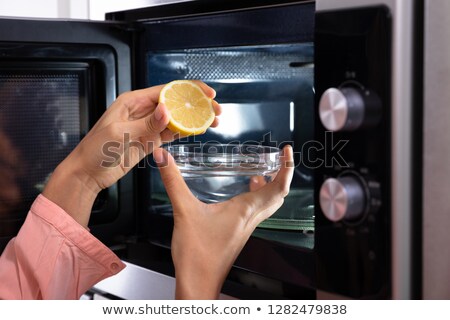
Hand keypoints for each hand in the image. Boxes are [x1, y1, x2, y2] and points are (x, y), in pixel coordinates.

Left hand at [43, 82, 220, 226]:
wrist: (88, 174)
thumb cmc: (95, 151)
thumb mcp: (120, 134)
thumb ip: (146, 124)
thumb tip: (168, 111)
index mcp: (133, 101)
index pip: (167, 91)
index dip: (189, 90)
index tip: (207, 93)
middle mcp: (143, 111)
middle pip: (176, 103)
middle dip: (197, 104)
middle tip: (216, 109)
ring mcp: (147, 126)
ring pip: (177, 118)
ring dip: (195, 118)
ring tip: (214, 121)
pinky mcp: (150, 141)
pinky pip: (171, 133)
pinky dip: (186, 131)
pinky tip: (199, 130)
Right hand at [153, 145, 293, 298]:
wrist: (198, 283)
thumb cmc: (197, 255)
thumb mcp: (184, 211)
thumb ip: (173, 182)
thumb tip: (163, 157)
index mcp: (246, 211)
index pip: (279, 187)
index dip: (287, 167)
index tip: (287, 151)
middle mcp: (251, 219)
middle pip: (278, 195)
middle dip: (283, 174)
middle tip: (278, 159)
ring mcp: (246, 227)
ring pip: (268, 204)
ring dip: (271, 187)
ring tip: (263, 171)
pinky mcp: (237, 233)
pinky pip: (256, 212)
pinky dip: (257, 198)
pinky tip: (242, 193)